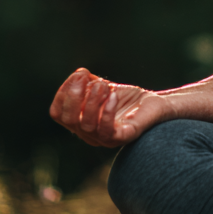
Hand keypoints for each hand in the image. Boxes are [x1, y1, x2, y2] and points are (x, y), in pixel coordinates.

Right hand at [49, 68, 173, 146]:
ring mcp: (105, 138)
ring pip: (86, 125)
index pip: (58, 113)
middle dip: (75, 96)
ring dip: (92, 101)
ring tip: (104, 85)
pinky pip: (107, 131)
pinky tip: (112, 96)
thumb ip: (88, 82)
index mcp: (80, 121)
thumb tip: (79, 75)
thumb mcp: (102, 87)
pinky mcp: (123, 137)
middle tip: (89, 79)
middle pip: (70, 120)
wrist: (155, 104)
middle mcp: (89, 134)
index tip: (78, 76)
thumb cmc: (127, 99)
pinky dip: (106, 111)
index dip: (63, 93)